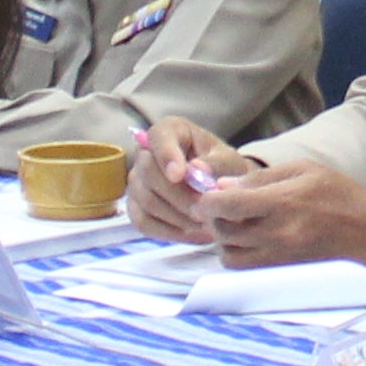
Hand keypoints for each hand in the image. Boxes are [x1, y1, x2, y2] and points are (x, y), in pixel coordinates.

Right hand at [126, 119, 238, 241]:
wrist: (219, 189)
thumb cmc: (223, 168)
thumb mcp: (229, 161)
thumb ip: (216, 163)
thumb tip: (197, 169)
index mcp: (170, 131)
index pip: (158, 137)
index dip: (166, 156)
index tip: (179, 175)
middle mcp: (146, 153)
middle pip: (148, 173)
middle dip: (178, 196)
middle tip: (205, 212)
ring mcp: (137, 181)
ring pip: (146, 200)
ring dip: (177, 217)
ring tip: (206, 227)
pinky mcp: (136, 207)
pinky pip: (144, 222)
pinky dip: (170, 232)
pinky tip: (194, 234)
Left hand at [200, 156, 365, 275]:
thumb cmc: (339, 194)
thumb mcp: (303, 170)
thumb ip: (261, 178)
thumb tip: (223, 186)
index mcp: (282, 203)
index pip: (226, 205)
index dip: (208, 199)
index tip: (208, 194)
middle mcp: (277, 234)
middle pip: (222, 231)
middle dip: (213, 217)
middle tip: (219, 206)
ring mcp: (278, 256)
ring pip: (228, 254)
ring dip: (223, 238)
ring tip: (234, 224)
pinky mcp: (281, 270)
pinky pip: (243, 267)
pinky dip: (236, 254)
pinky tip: (246, 239)